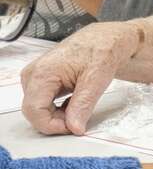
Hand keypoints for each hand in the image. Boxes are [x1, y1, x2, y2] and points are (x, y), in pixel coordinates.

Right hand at [20, 21, 140, 134]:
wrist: (104, 40)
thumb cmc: (100, 51)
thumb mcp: (96, 80)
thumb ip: (83, 105)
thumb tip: (74, 128)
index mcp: (43, 72)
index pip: (34, 111)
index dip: (52, 125)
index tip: (73, 128)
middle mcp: (32, 75)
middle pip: (34, 112)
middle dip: (56, 121)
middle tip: (80, 118)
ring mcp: (34, 78)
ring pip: (38, 110)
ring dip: (57, 116)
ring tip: (79, 106)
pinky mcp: (40, 81)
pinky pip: (43, 104)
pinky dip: (58, 110)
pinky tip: (74, 103)